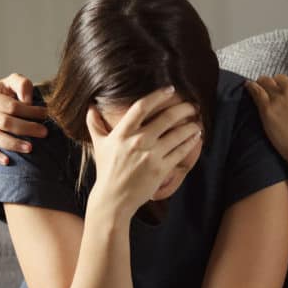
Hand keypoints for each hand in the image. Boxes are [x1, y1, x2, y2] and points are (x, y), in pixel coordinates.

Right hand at [0, 73, 48, 164]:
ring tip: (31, 148)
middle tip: (44, 132)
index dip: (29, 111)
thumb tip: (27, 101)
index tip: (45, 115)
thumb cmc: (9, 93)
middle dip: (26, 128)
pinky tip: (8, 161)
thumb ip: (22, 85)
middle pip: (4, 122)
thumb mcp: (14, 83)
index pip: (10, 106)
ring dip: (14, 144)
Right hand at [86, 87, 202, 216]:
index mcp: (122, 133)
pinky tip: (196, 137)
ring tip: (197, 121)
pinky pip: (180, 151)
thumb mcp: (99, 145)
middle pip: (166, 118)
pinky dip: (190, 142)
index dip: (158, 95)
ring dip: (191, 126)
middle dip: (183, 109)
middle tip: (192, 106)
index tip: (170, 89)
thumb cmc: (107, 170)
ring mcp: (151, 155)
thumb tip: (90, 107)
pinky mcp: (161, 168)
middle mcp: (138, 141)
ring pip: (178, 134)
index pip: (142, 106)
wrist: (114, 198)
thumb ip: (95, 124)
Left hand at [245, 75, 287, 168]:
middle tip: (268, 91)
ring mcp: (278, 97)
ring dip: (261, 84)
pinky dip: (250, 87)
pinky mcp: (266, 108)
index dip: (284, 86)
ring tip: (256, 86)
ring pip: (264, 82)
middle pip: (276, 79)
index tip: (280, 90)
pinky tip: (247, 86)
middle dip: (273, 85)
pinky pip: (255, 91)